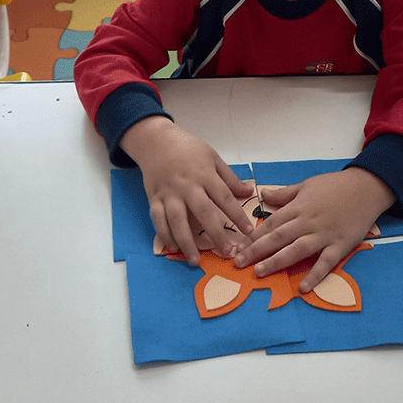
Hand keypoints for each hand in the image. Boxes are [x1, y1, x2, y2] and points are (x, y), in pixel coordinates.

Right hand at [120, 116, 255, 264]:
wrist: (156, 142)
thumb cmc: (187, 149)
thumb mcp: (212, 157)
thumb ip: (229, 177)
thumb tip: (249, 192)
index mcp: (204, 174)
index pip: (225, 198)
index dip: (238, 216)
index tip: (249, 232)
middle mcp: (187, 185)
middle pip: (203, 213)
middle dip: (216, 234)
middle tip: (226, 252)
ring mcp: (169, 193)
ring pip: (178, 221)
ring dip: (187, 242)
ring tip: (195, 260)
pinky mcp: (154, 198)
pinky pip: (158, 220)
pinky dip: (164, 235)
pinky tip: (173, 248)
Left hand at [233, 167, 394, 292]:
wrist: (366, 188)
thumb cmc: (335, 186)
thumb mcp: (307, 185)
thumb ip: (284, 193)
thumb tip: (263, 194)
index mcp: (298, 207)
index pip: (270, 223)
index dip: (252, 236)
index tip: (237, 246)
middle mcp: (307, 222)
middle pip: (277, 238)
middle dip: (255, 251)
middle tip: (237, 263)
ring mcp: (323, 235)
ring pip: (295, 250)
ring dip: (276, 262)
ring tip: (259, 272)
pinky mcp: (340, 246)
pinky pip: (325, 263)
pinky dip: (314, 275)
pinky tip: (303, 288)